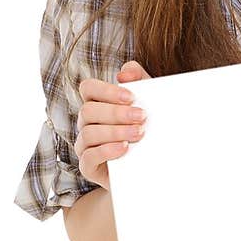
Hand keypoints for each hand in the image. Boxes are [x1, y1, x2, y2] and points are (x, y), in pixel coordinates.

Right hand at [75, 59, 151, 189]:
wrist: (155, 166)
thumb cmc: (149, 130)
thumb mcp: (150, 103)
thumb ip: (140, 80)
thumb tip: (125, 73)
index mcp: (97, 104)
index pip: (88, 88)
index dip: (106, 90)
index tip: (131, 97)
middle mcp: (87, 123)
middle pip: (88, 111)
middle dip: (116, 113)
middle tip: (142, 117)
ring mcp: (85, 145)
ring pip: (88, 133)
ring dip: (115, 132)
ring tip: (139, 134)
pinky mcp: (89, 167)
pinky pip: (88, 157)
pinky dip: (106, 151)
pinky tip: (125, 149)